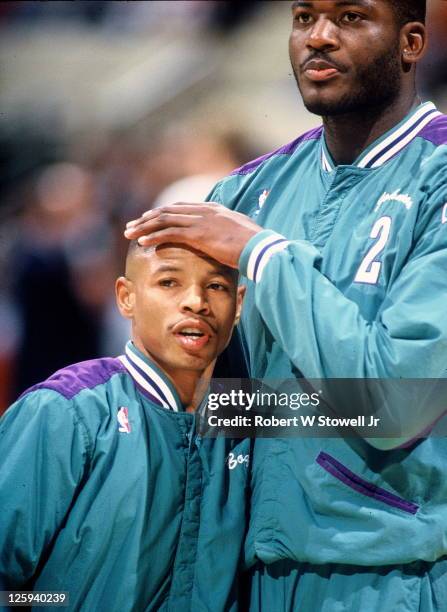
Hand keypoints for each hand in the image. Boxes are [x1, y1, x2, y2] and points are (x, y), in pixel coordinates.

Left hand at [124, 202, 261, 267]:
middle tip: (133, 225)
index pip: (181, 207)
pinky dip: (153, 236)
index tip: (150, 219)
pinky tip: (142, 242)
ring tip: (130, 233)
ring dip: (144, 226)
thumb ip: (226, 232)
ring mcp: (200, 221)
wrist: (260, 248)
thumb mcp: (239, 234)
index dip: (163, 213)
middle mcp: (204, 211)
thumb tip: (223, 240)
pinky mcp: (198, 234)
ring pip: (164, 220)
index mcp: (214, 209)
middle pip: (168, 211)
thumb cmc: (254, 245)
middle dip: (148, 218)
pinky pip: (169, 233)